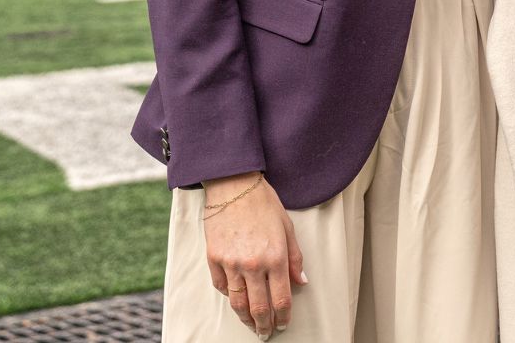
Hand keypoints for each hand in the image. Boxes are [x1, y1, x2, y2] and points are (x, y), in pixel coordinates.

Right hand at [201, 171, 305, 338]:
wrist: (234, 185)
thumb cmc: (264, 204)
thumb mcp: (288, 228)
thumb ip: (295, 259)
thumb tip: (301, 282)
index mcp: (276, 257)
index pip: (281, 299)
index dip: (283, 317)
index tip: (283, 324)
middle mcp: (253, 264)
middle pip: (258, 307)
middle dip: (264, 325)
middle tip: (266, 333)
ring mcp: (230, 263)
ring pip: (237, 303)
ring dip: (245, 318)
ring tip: (252, 325)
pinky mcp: (213, 258)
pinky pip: (222, 287)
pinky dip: (230, 296)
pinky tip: (236, 300)